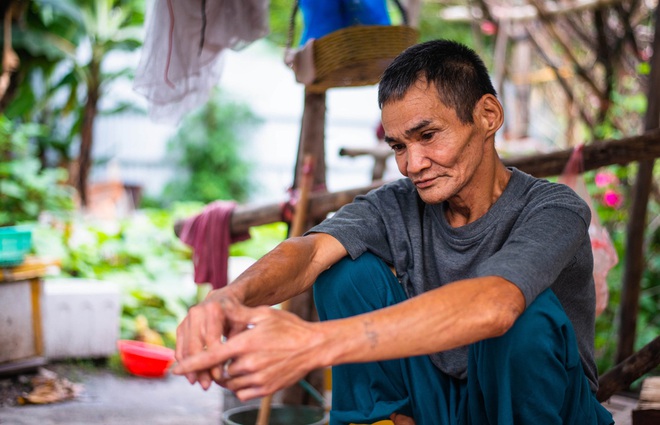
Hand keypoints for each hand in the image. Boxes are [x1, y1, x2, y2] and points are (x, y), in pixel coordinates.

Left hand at [173, 298, 324, 400]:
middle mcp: (249, 364)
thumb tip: (220, 308)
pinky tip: (248, 372)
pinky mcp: (266, 390)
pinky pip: (241, 393)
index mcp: (245, 343)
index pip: (210, 356)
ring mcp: (258, 379)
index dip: (190, 364)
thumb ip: (239, 314)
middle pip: (219, 371)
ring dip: (228, 375)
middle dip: (218, 366)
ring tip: (241, 361)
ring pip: (230, 383)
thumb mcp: (264, 314)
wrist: (313, 347)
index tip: (175, 369)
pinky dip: (239, 386)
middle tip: (227, 356)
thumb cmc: (289, 327)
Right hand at [175, 292, 244, 389]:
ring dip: (190, 368)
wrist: (226, 299)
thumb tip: (231, 366)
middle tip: (207, 386)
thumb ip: (236, 341)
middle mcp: (197, 311)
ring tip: (198, 383)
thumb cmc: (238, 315)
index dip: (215, 360)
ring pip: (185, 348)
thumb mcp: (243, 324)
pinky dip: (184, 362)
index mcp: (215, 309)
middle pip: (196, 346)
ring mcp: (187, 318)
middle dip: (200, 368)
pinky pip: (180, 347)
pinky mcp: (182, 326)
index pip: (212, 339)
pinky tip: (191, 375)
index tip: (219, 376)